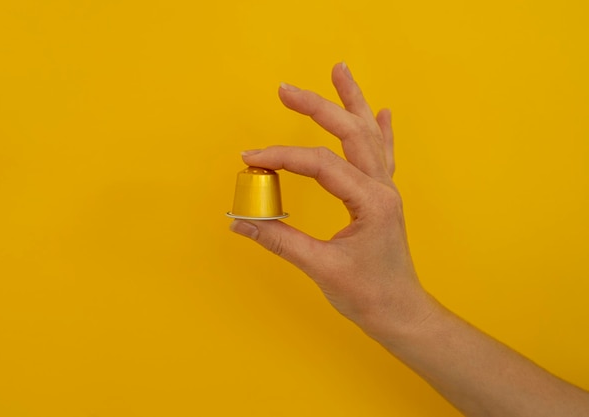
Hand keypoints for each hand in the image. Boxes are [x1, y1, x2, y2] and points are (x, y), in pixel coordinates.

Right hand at [230, 62, 433, 339]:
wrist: (400, 312)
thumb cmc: (368, 295)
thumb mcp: (321, 268)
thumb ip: (280, 240)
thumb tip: (241, 222)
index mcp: (370, 201)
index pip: (320, 165)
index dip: (282, 158)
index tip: (250, 160)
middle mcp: (381, 188)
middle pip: (350, 133)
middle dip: (318, 106)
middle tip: (286, 89)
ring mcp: (385, 190)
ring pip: (369, 134)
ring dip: (353, 101)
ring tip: (340, 70)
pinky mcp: (381, 197)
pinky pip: (383, 153)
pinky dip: (380, 130)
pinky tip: (382, 111)